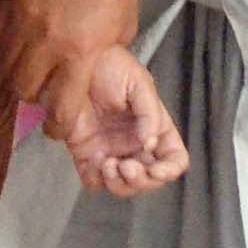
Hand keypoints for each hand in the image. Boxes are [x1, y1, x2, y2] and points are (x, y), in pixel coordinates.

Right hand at [0, 0, 140, 113]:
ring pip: (4, 66)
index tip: (57, 123)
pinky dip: (0, 44)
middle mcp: (45, 42)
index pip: (59, 109)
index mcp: (79, 53)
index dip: (58, 124)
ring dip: (15, 70)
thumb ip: (99, 57)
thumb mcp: (122, 28)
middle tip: (42, 83)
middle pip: (24, 90)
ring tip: (26, 62)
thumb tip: (81, 74)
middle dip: (35, 94)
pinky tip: (13, 39)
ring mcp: (19, 20)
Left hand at [48, 45, 188, 196]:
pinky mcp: (85, 155)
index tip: (156, 170)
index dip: (169, 170)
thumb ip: (149, 112)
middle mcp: (136, 145)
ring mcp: (111, 152)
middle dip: (141, 181)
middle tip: (126, 167)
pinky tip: (94, 162)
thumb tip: (149, 144)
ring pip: (123, 186)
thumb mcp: (138, 82)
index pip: (174, 159)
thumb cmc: (111, 67)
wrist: (73, 61)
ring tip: (108, 164)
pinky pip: (94, 182)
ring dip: (119, 184)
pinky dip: (97, 180)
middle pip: (150, 179)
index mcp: (155, 128)